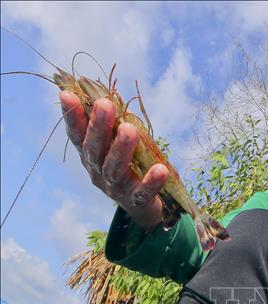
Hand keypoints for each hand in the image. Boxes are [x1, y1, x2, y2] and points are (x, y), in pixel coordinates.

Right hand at [60, 91, 167, 230]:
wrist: (143, 206)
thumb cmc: (129, 166)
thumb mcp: (117, 144)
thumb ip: (113, 125)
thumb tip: (108, 94)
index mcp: (91, 156)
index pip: (77, 135)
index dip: (71, 116)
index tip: (67, 95)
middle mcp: (98, 171)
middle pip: (94, 149)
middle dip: (98, 126)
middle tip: (104, 103)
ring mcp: (115, 188)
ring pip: (114, 168)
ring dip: (121, 148)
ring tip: (129, 129)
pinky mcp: (136, 200)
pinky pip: (143, 191)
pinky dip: (151, 181)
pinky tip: (161, 169)